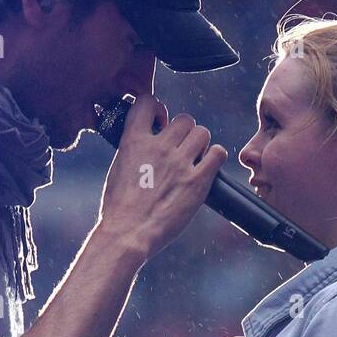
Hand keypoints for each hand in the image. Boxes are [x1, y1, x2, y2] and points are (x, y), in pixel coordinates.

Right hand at [97, 94, 227, 261]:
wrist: (128, 234)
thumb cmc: (119, 209)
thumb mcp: (118, 169)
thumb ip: (134, 149)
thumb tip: (147, 141)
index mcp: (134, 141)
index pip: (147, 102)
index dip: (157, 109)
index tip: (159, 123)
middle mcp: (158, 147)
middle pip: (184, 119)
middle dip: (183, 133)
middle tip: (180, 151)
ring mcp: (179, 163)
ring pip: (202, 133)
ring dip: (200, 145)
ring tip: (193, 161)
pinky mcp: (197, 181)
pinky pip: (218, 153)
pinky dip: (214, 158)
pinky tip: (206, 169)